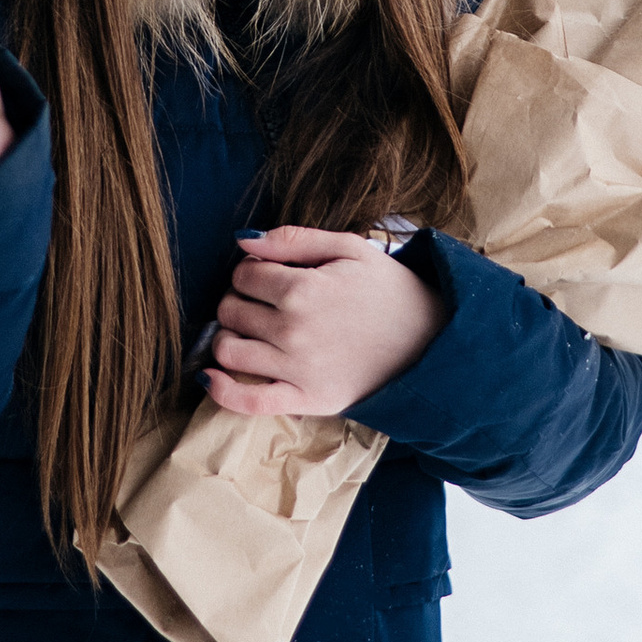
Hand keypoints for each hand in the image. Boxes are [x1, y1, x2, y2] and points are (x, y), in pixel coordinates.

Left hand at [206, 225, 446, 419]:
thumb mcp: (349, 248)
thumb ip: (293, 239)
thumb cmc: (389, 291)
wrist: (430, 341)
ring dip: (228, 337)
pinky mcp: (306, 400)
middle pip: (231, 311)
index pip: (243, 276)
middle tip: (263, 303)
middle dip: (239, 301)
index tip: (268, 276)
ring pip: (229, 351)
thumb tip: (242, 240)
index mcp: (303, 289)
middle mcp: (293, 331)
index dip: (250, 272)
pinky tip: (211, 377)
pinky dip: (221, 390)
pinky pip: (248, 401)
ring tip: (250, 332)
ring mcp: (298, 369)